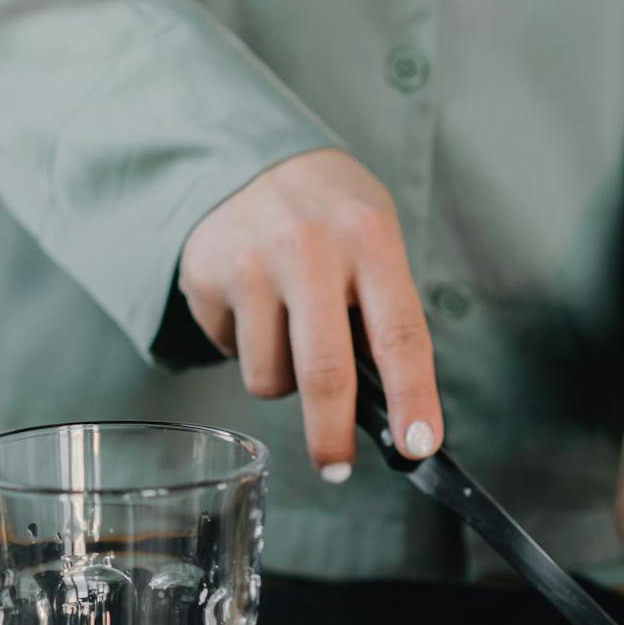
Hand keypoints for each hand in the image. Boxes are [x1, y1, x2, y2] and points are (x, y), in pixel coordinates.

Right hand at [178, 148, 441, 477]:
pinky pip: (230, 354)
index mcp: (369, 237)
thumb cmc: (329, 214)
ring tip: (289, 331)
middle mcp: (307, 247)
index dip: (413, 399)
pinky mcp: (204, 277)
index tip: (419, 446)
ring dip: (283, 380)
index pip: (399, 334)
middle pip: (324, 373)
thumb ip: (384, 312)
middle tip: (336, 468)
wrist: (246, 156)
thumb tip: (395, 412)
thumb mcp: (373, 239)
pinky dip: (246, 349)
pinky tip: (252, 305)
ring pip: (269, 377)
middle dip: (332, 437)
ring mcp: (250, 263)